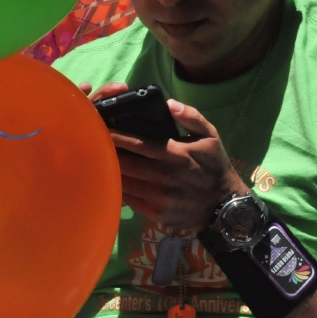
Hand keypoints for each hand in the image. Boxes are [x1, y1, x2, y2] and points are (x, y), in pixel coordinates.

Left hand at [80, 83, 244, 231]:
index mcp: (175, 154)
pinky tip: (111, 181)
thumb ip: (191, 117)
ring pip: (123, 182)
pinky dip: (118, 189)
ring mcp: (159, 197)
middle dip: (106, 153)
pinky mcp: (155, 213)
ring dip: (109, 172)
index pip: (136, 144)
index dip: (115, 136)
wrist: (223, 204)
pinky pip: (129, 200)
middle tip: (92, 144)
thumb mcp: (211, 136)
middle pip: (124, 163)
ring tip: (97, 161)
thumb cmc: (214, 166)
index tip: (100, 128)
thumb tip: (169, 104)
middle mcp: (164, 176)